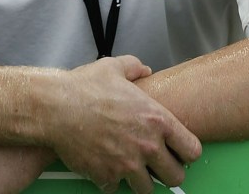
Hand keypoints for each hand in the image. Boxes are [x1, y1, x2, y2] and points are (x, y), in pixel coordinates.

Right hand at [48, 56, 200, 193]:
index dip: (186, 151)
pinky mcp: (107, 178)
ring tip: (131, 167)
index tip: (178, 151)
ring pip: (148, 190)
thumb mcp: (115, 67)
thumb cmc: (85, 87)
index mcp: (156, 119)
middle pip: (176, 177)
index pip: (192, 150)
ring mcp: (127, 165)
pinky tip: (105, 165)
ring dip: (141, 180)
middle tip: (157, 165)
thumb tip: (144, 70)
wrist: (57, 108)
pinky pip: (117, 189)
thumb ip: (135, 68)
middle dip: (168, 172)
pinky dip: (112, 180)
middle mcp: (147, 146)